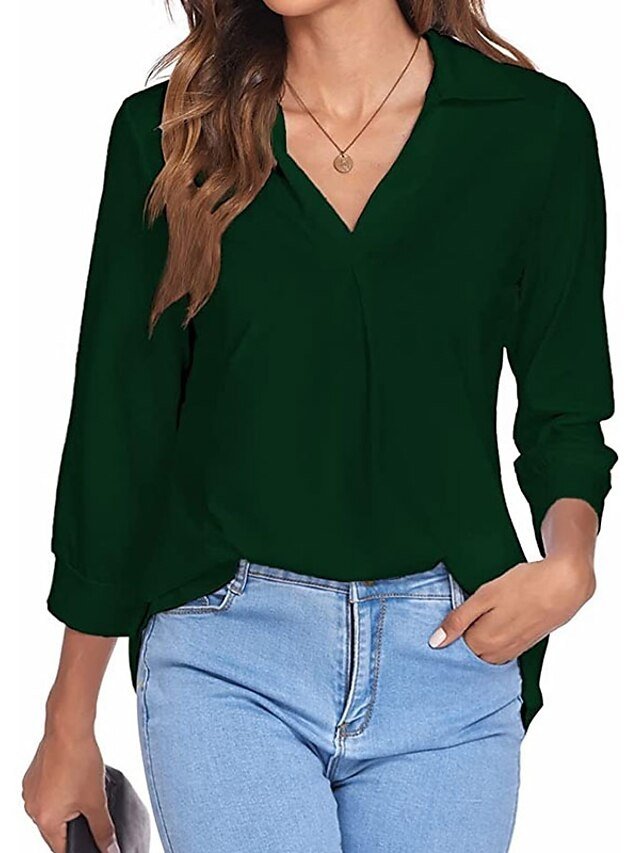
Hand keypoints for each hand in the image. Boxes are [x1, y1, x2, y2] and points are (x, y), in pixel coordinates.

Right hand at [22, 728, 118, 852]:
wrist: (69, 727)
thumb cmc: (79, 760)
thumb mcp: (96, 800)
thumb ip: (103, 829)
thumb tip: (109, 848)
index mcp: (45, 819)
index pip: (61, 848)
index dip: (78, 845)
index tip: (91, 840)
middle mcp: (32, 807)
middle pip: (55, 828)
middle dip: (75, 822)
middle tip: (90, 806)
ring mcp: (31, 790)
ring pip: (52, 809)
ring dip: (68, 805)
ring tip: (83, 787)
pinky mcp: (33, 776)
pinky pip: (47, 792)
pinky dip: (61, 790)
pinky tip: (74, 776)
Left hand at [428, 556, 595, 663]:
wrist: (565, 585)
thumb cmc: (525, 585)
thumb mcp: (484, 596)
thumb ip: (458, 620)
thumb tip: (435, 642)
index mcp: (483, 642)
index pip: (453, 647)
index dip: (448, 631)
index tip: (447, 618)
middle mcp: (497, 654)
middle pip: (468, 652)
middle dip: (462, 638)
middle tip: (464, 614)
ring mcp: (512, 651)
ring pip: (484, 652)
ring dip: (478, 639)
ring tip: (482, 616)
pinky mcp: (524, 646)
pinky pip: (500, 650)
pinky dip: (493, 639)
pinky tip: (496, 621)